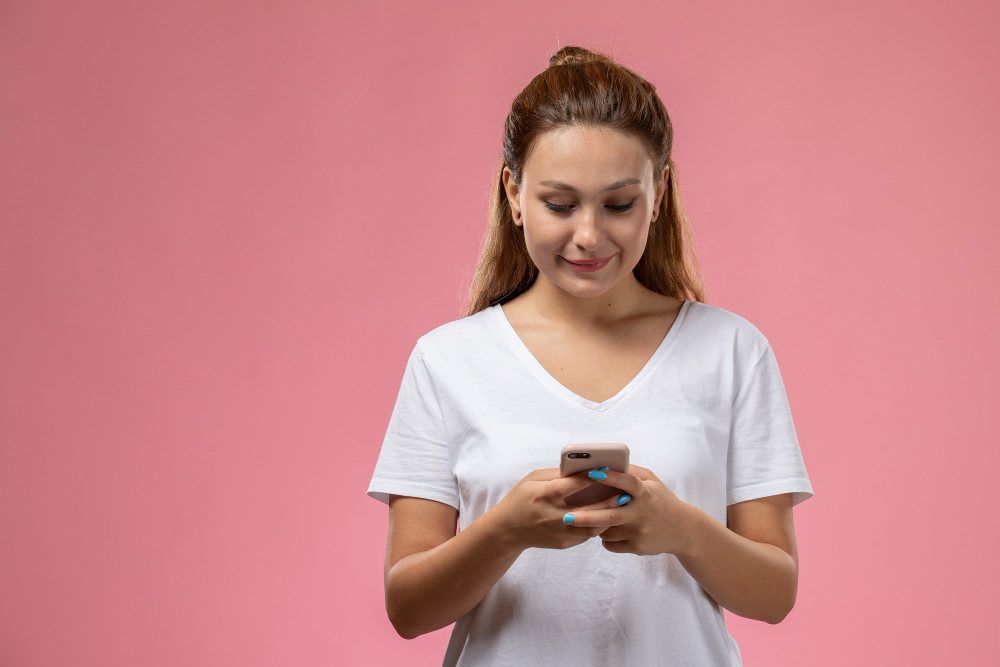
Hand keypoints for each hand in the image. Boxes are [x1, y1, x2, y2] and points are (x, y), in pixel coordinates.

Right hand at [489, 467, 609, 551]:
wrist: (508, 530)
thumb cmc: (521, 498)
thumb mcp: (532, 479)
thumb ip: (555, 474)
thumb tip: (581, 468)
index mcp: (540, 496)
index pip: (566, 487)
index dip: (586, 479)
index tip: (604, 470)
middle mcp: (550, 517)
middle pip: (585, 511)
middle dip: (607, 502)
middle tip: (625, 492)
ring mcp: (558, 533)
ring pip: (591, 527)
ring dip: (608, 516)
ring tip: (621, 503)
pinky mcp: (564, 543)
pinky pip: (587, 534)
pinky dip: (599, 523)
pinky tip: (609, 514)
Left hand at [563, 464, 695, 556]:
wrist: (683, 531)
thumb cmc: (661, 500)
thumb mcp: (652, 482)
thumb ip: (631, 473)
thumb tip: (606, 464)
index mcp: (646, 493)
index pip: (628, 482)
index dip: (611, 477)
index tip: (592, 472)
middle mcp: (642, 513)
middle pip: (611, 515)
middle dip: (586, 516)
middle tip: (565, 516)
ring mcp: (639, 532)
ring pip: (606, 531)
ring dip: (595, 525)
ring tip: (590, 517)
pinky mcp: (636, 547)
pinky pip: (610, 544)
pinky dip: (604, 537)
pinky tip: (609, 530)